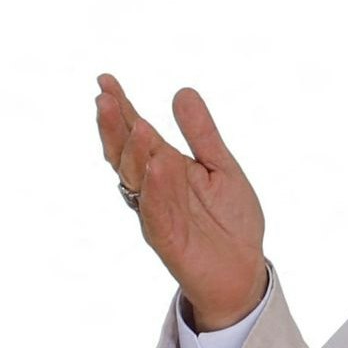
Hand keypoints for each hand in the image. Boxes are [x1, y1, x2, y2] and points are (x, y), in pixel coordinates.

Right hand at [96, 76, 268, 331]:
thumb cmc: (229, 219)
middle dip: (114, 127)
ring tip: (137, 125)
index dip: (121, 108)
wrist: (243, 268)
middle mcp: (153, 188)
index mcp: (164, 167)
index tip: (105, 80)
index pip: (136, 133)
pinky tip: (157, 167)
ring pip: (137, 181)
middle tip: (105, 98)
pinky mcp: (168, 240)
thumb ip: (202, 134)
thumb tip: (182, 91)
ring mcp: (157, 213)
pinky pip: (157, 213)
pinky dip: (157, 191)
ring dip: (134, 153)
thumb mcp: (220, 166)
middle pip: (126, 154)